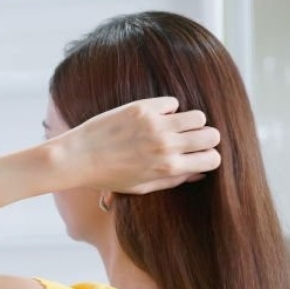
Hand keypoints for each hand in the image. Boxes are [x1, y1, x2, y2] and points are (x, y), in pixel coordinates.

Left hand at [51, 97, 220, 193]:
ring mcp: (155, 125)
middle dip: (206, 138)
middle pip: (211, 135)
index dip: (209, 157)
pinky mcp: (142, 108)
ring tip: (176, 126)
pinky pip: (172, 102)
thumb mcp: (143, 186)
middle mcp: (166, 145)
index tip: (201, 155)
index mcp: (168, 168)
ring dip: (190, 121)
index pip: (212, 159)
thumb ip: (174, 180)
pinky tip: (155, 116)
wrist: (77, 158)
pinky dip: (168, 108)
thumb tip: (199, 172)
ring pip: (197, 116)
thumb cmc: (108, 176)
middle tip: (192, 139)